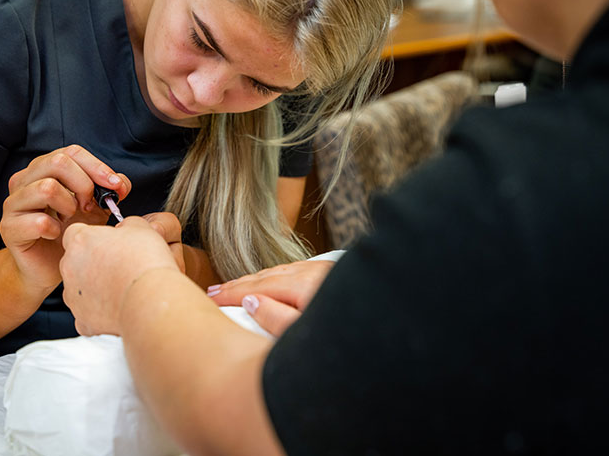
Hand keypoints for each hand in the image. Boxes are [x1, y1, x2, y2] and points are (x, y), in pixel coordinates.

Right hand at [0, 144, 130, 294]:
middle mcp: (25, 181)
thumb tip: (121, 182)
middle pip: (58, 162)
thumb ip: (109, 189)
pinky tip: (57, 235)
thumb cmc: (69, 233)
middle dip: (84, 184)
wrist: (46, 267)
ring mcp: (14, 203)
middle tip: (90, 206)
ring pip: (47, 187)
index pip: (71, 152)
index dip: (97, 167)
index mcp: (44, 170)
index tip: (115, 186)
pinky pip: (38, 221)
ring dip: (68, 205)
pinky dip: (55, 230)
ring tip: (70, 219)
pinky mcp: (9, 227)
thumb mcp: (96, 207)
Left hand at [60, 217, 180, 335]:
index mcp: (80, 241)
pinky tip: (119, 306)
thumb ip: (126, 224)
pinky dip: (100, 311)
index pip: (75, 233)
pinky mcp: (82, 320)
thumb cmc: (145, 263)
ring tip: (122, 287)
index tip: (109, 243)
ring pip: (80, 288)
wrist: (150, 300)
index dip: (94, 237)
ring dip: (96, 287)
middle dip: (93, 262)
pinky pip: (88, 313)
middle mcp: (70, 268)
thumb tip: (125, 228)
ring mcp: (73, 296)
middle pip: (76, 261)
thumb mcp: (140, 227)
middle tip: (119, 265)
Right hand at [208, 260, 334, 335]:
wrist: (398, 330)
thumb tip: (250, 303)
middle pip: (266, 276)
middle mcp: (312, 273)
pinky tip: (271, 282)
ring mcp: (324, 272)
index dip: (231, 293)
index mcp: (303, 286)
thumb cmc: (346, 337)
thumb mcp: (306, 334)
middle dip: (238, 284)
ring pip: (281, 271)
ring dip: (256, 279)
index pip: (257, 288)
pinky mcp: (332, 275)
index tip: (211, 298)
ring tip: (236, 287)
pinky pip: (295, 271)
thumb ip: (276, 319)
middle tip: (215, 291)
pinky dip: (276, 276)